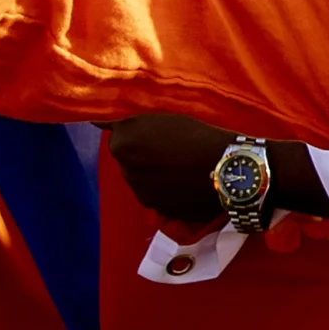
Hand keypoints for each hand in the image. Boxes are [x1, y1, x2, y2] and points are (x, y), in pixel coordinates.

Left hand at [106, 114, 235, 224]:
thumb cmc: (199, 134)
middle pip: (131, 163)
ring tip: (184, 169)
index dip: (140, 136)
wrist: (231, 168)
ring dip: (157, 177)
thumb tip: (97, 121)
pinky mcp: (162, 211)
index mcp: (123, 145)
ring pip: (145, 183)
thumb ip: (131, 124)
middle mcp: (127, 173)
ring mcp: (144, 195)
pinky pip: (162, 198)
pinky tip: (189, 183)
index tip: (160, 134)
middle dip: (145, 158)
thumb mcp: (163, 117)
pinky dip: (171, 192)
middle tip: (174, 149)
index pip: (120, 138)